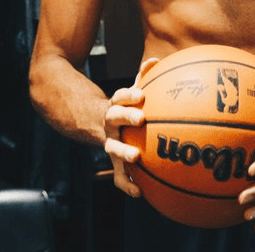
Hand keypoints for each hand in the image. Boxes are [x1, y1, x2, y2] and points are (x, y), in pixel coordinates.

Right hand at [104, 58, 159, 196]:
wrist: (98, 125)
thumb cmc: (126, 106)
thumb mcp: (132, 91)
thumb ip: (143, 77)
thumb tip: (155, 60)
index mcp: (116, 105)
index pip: (120, 97)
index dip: (129, 95)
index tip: (142, 95)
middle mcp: (110, 124)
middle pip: (114, 118)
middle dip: (126, 118)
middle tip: (141, 119)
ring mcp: (110, 143)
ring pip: (112, 148)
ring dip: (123, 153)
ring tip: (136, 158)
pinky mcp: (113, 162)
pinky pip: (118, 176)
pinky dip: (127, 184)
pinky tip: (140, 193)